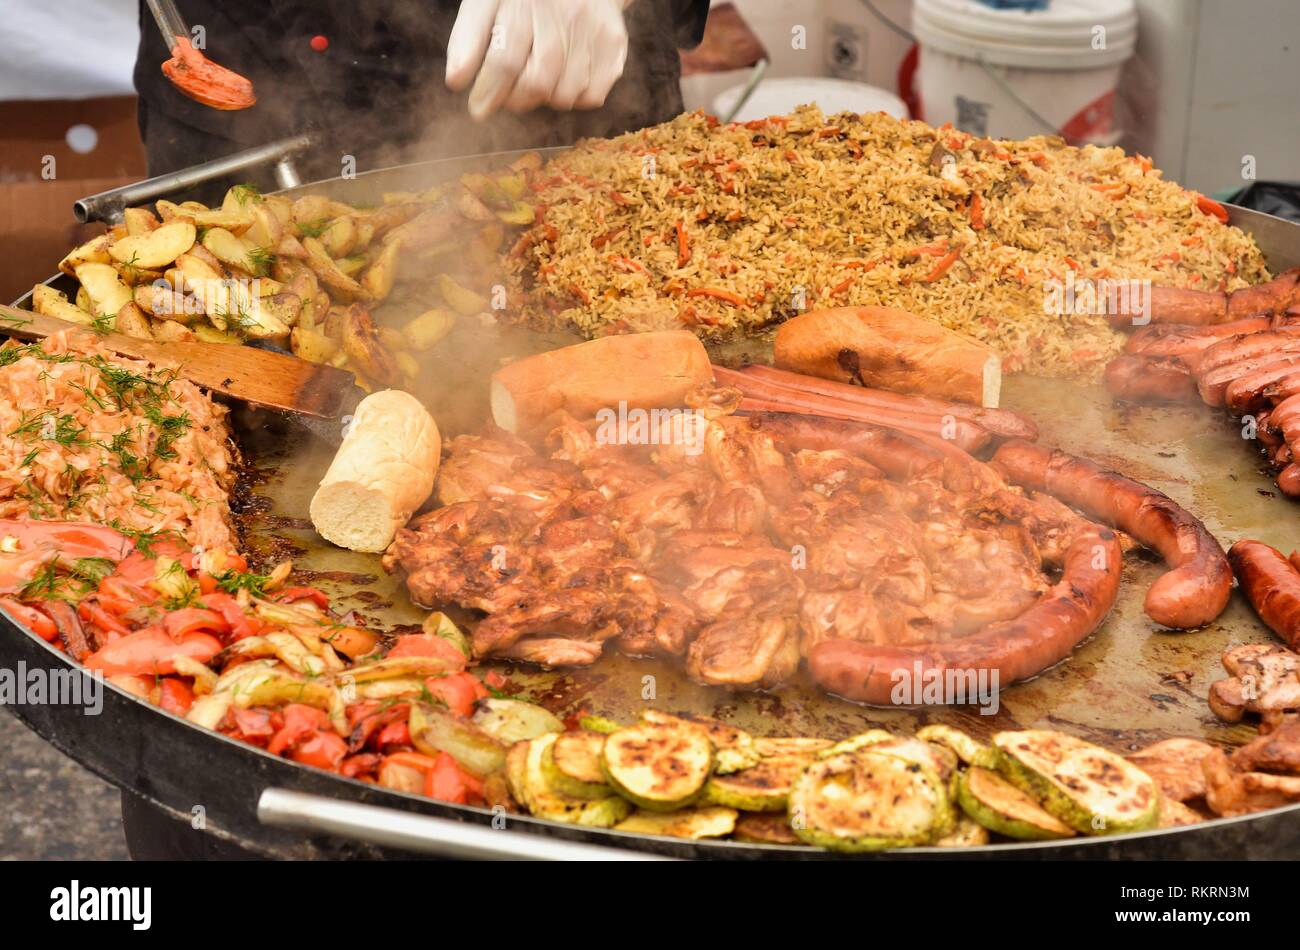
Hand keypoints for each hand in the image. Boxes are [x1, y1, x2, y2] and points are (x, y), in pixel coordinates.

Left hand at [445, 0, 631, 120]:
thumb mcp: (487, 1)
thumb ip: (468, 37)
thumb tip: (456, 80)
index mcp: (524, 2)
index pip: (505, 61)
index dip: (489, 92)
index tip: (478, 110)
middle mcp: (563, 14)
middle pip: (537, 82)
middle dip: (516, 100)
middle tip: (507, 96)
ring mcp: (592, 29)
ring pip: (565, 94)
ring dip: (544, 99)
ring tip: (535, 81)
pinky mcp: (613, 42)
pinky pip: (591, 95)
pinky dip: (574, 98)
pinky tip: (563, 79)